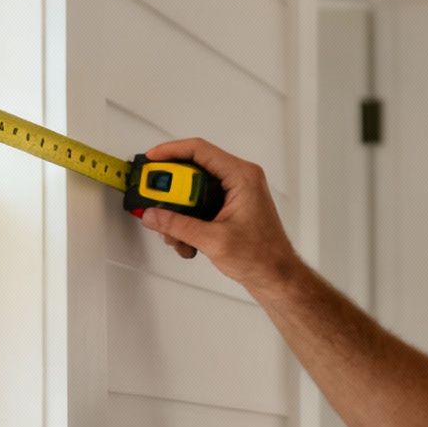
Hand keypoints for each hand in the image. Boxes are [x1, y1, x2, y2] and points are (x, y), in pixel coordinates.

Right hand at [136, 138, 300, 294]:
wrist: (276, 276)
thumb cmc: (263, 256)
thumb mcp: (213, 240)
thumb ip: (178, 226)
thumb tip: (155, 215)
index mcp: (242, 177)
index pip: (200, 150)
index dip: (171, 151)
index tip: (151, 159)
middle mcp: (239, 180)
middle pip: (192, 172)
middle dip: (171, 193)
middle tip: (156, 202)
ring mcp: (233, 194)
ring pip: (193, 192)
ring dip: (179, 213)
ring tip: (175, 234)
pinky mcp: (228, 208)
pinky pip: (199, 206)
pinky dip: (188, 222)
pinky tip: (188, 241)